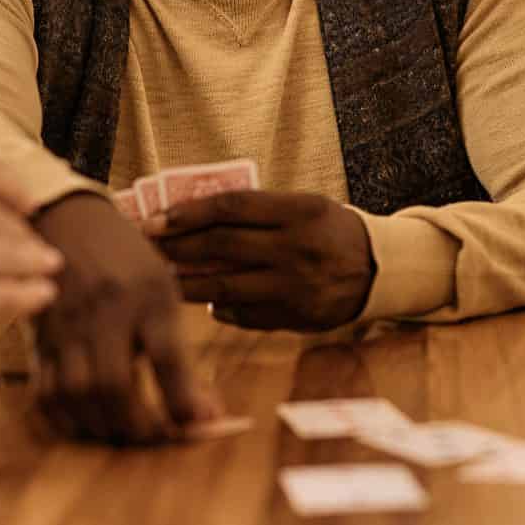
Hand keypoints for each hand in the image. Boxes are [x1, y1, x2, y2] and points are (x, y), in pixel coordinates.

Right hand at [30, 193, 220, 444]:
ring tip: (125, 434)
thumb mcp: (163, 288)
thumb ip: (179, 350)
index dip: (185, 400)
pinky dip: (67, 420)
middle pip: (115, 384)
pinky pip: (45, 392)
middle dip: (139, 426)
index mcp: (147, 294)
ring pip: (77, 393)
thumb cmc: (127, 259)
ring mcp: (67, 326)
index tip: (202, 425)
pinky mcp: (39, 339)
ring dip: (103, 427)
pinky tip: (88, 424)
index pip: (168, 356)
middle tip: (158, 438)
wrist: (66, 220)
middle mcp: (105, 311)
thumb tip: (206, 413)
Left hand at [148, 190, 378, 332]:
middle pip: (221, 247)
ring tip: (159, 276)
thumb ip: (256, 212)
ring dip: (185, 282)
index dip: (187, 213)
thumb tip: (191, 222)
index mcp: (299, 211)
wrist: (378, 269)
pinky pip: (243, 313)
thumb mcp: (302, 206)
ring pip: (224, 287)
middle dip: (176, 247)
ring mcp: (295, 287)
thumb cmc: (329, 229)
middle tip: (145, 247)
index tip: (155, 219)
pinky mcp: (295, 318)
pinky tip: (204, 300)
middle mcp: (296, 249)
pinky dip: (219, 306)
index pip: (230, 208)